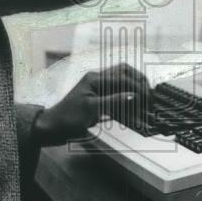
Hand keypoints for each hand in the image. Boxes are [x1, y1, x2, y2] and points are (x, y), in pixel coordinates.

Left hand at [32, 63, 149, 145]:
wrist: (52, 128)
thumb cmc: (68, 118)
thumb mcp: (91, 109)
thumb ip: (113, 100)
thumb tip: (133, 95)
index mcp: (95, 78)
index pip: (122, 78)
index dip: (137, 87)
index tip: (148, 97)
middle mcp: (97, 79)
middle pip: (123, 72)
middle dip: (138, 80)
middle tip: (149, 92)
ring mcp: (97, 88)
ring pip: (121, 80)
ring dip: (134, 85)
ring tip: (145, 96)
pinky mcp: (98, 98)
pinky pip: (116, 92)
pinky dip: (126, 96)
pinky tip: (133, 103)